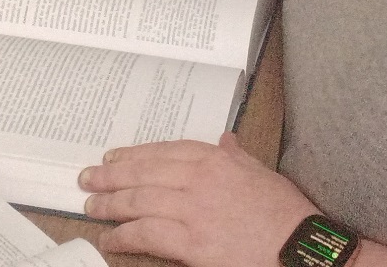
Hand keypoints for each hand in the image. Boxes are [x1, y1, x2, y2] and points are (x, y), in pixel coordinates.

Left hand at [81, 133, 317, 266]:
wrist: (298, 247)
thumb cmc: (284, 213)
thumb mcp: (262, 172)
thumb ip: (237, 156)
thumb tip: (226, 140)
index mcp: (215, 161)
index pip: (164, 151)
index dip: (134, 154)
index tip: (114, 158)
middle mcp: (198, 180)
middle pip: (143, 173)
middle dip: (110, 176)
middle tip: (88, 178)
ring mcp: (192, 211)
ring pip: (137, 202)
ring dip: (110, 204)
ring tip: (92, 206)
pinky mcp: (190, 243)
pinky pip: (146, 234)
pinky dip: (123, 236)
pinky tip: (110, 239)